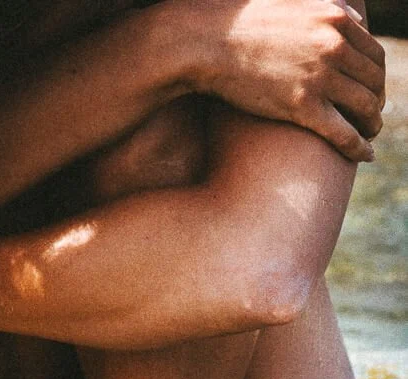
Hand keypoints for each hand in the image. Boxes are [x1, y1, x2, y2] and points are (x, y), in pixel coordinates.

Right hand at [174, 0, 384, 160]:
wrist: (208, 43)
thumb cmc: (244, 26)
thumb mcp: (295, 5)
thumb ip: (328, 10)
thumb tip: (354, 19)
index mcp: (336, 19)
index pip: (374, 54)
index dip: (377, 78)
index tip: (372, 92)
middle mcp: (334, 45)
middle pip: (374, 82)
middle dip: (376, 103)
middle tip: (370, 118)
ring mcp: (320, 77)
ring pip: (365, 107)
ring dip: (372, 126)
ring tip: (368, 136)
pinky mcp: (302, 106)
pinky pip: (343, 133)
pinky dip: (360, 147)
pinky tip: (366, 156)